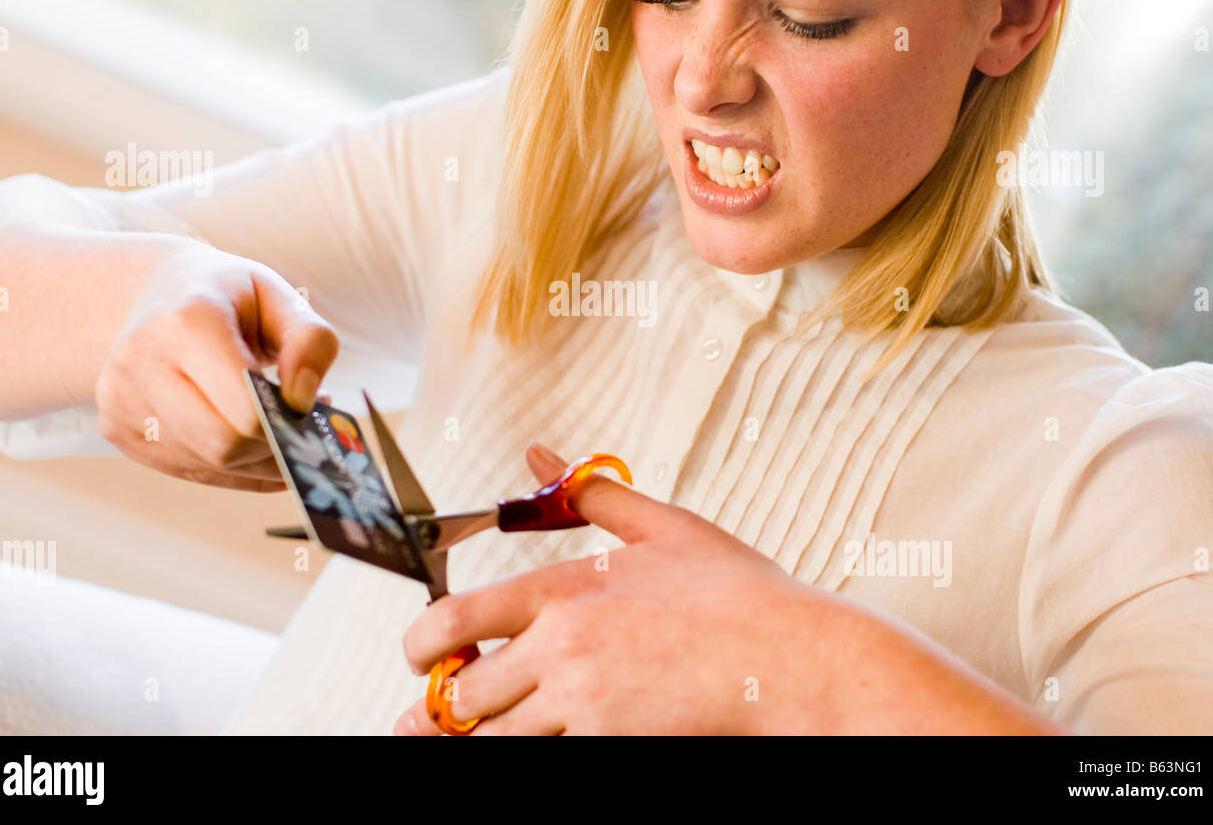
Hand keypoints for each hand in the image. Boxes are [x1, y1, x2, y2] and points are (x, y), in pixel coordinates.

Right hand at [94, 244, 337, 490]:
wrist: (153, 293)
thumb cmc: (226, 295)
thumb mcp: (279, 296)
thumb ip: (310, 341)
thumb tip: (305, 400)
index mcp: (187, 320)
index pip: (246, 407)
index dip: (288, 417)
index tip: (314, 404)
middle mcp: (141, 360)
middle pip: (224, 445)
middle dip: (273, 445)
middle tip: (300, 425)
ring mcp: (121, 399)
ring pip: (208, 465)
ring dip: (255, 458)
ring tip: (274, 422)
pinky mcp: (118, 428)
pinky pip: (190, 470)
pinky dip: (230, 465)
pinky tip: (247, 436)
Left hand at [395, 444, 1066, 734]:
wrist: (792, 660)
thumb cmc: (737, 596)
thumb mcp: (663, 527)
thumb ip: (589, 494)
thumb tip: (535, 455)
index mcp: (563, 591)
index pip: (452, 622)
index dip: (420, 646)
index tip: (422, 656)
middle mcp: (559, 649)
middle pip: (460, 697)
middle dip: (442, 709)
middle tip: (442, 713)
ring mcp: (581, 705)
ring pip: (493, 740)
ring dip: (481, 738)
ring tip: (481, 733)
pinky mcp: (608, 744)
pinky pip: (546, 756)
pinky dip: (539, 748)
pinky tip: (552, 735)